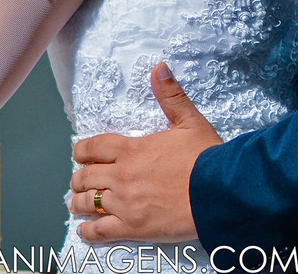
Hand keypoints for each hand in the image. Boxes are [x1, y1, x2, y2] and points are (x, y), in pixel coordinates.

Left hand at [68, 62, 222, 242]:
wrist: (220, 193)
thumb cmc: (207, 158)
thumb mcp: (190, 121)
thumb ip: (170, 95)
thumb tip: (159, 67)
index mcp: (132, 149)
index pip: (93, 147)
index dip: (81, 151)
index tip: (79, 154)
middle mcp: (122, 175)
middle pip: (85, 176)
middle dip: (78, 179)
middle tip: (79, 182)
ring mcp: (125, 203)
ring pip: (88, 203)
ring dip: (78, 202)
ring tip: (77, 204)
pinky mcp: (132, 227)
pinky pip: (100, 231)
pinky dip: (88, 231)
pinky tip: (85, 230)